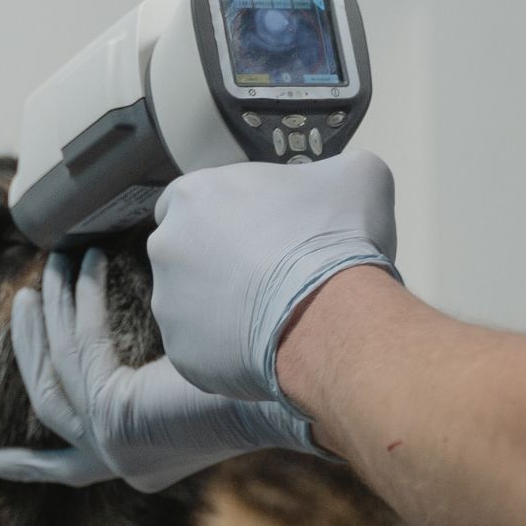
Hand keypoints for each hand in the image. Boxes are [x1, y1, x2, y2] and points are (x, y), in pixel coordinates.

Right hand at [0, 249, 314, 492]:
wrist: (298, 383)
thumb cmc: (268, 369)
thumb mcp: (198, 372)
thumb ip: (163, 370)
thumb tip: (161, 311)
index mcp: (148, 459)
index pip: (74, 472)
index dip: (35, 469)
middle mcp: (127, 463)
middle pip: (52, 406)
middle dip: (30, 351)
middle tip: (22, 301)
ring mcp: (118, 446)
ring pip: (59, 372)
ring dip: (51, 313)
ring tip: (51, 262)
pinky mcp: (117, 419)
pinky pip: (81, 352)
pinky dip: (78, 304)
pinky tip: (82, 265)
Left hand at [148, 150, 398, 402]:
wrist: (333, 315)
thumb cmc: (337, 237)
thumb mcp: (359, 176)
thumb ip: (329, 173)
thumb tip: (335, 184)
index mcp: (196, 194)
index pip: (189, 199)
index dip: (223, 214)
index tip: (256, 230)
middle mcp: (167, 246)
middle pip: (185, 251)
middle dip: (215, 262)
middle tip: (265, 274)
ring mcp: (168, 304)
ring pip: (187, 304)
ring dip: (218, 306)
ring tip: (268, 315)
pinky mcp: (180, 352)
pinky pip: (200, 347)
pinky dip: (226, 348)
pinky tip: (264, 345)